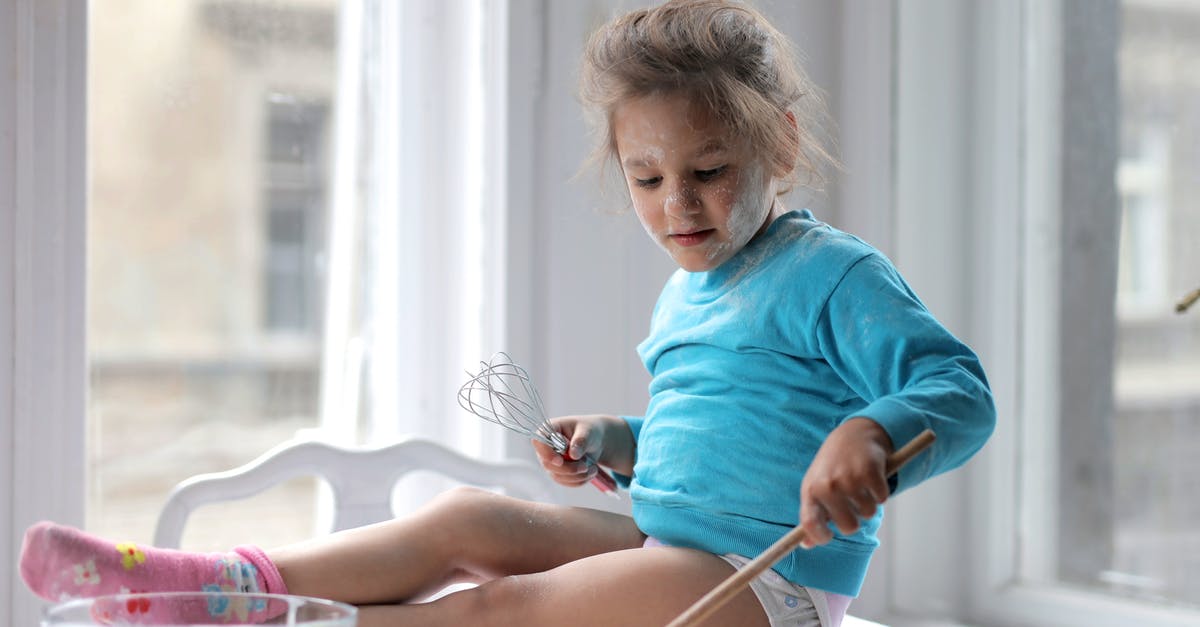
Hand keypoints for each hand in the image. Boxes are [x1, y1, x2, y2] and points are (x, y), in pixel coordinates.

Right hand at [532, 414, 633, 487]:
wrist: (595, 441)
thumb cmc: (589, 431)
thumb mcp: (588, 431)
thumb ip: (581, 441)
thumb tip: (573, 455)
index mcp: (549, 431)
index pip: (539, 442)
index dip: (546, 453)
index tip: (560, 461)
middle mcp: (546, 448)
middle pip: (548, 464)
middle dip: (569, 468)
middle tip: (586, 466)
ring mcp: (551, 462)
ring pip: (558, 476)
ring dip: (578, 475)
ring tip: (593, 468)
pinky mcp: (559, 474)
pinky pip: (567, 482)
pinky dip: (581, 480)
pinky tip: (591, 471)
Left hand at [799, 417, 893, 547]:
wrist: (853, 434)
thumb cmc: (832, 467)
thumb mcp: (816, 486)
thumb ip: (812, 515)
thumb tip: (807, 545)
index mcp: (811, 490)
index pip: (810, 524)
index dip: (819, 537)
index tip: (828, 535)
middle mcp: (827, 486)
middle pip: (849, 527)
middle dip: (854, 519)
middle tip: (851, 501)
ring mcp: (849, 479)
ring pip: (868, 514)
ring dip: (868, 503)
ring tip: (859, 484)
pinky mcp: (870, 472)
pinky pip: (882, 499)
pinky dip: (880, 491)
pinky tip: (872, 477)